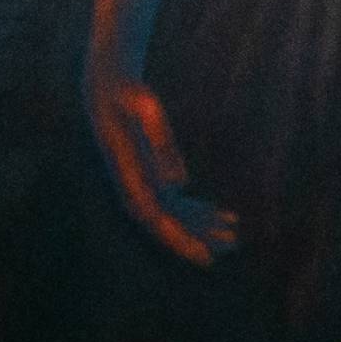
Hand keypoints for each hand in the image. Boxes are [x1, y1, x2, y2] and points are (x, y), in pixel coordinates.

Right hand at [89, 67, 236, 267]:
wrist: (106, 86)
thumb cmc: (128, 95)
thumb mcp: (147, 111)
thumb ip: (162, 145)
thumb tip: (181, 184)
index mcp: (130, 176)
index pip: (156, 218)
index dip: (181, 238)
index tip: (205, 255)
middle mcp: (134, 185)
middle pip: (168, 223)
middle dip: (199, 238)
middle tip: (232, 247)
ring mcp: (142, 182)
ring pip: (175, 214)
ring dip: (203, 226)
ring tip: (234, 236)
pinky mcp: (151, 175)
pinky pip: (176, 201)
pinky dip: (200, 209)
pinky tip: (225, 215)